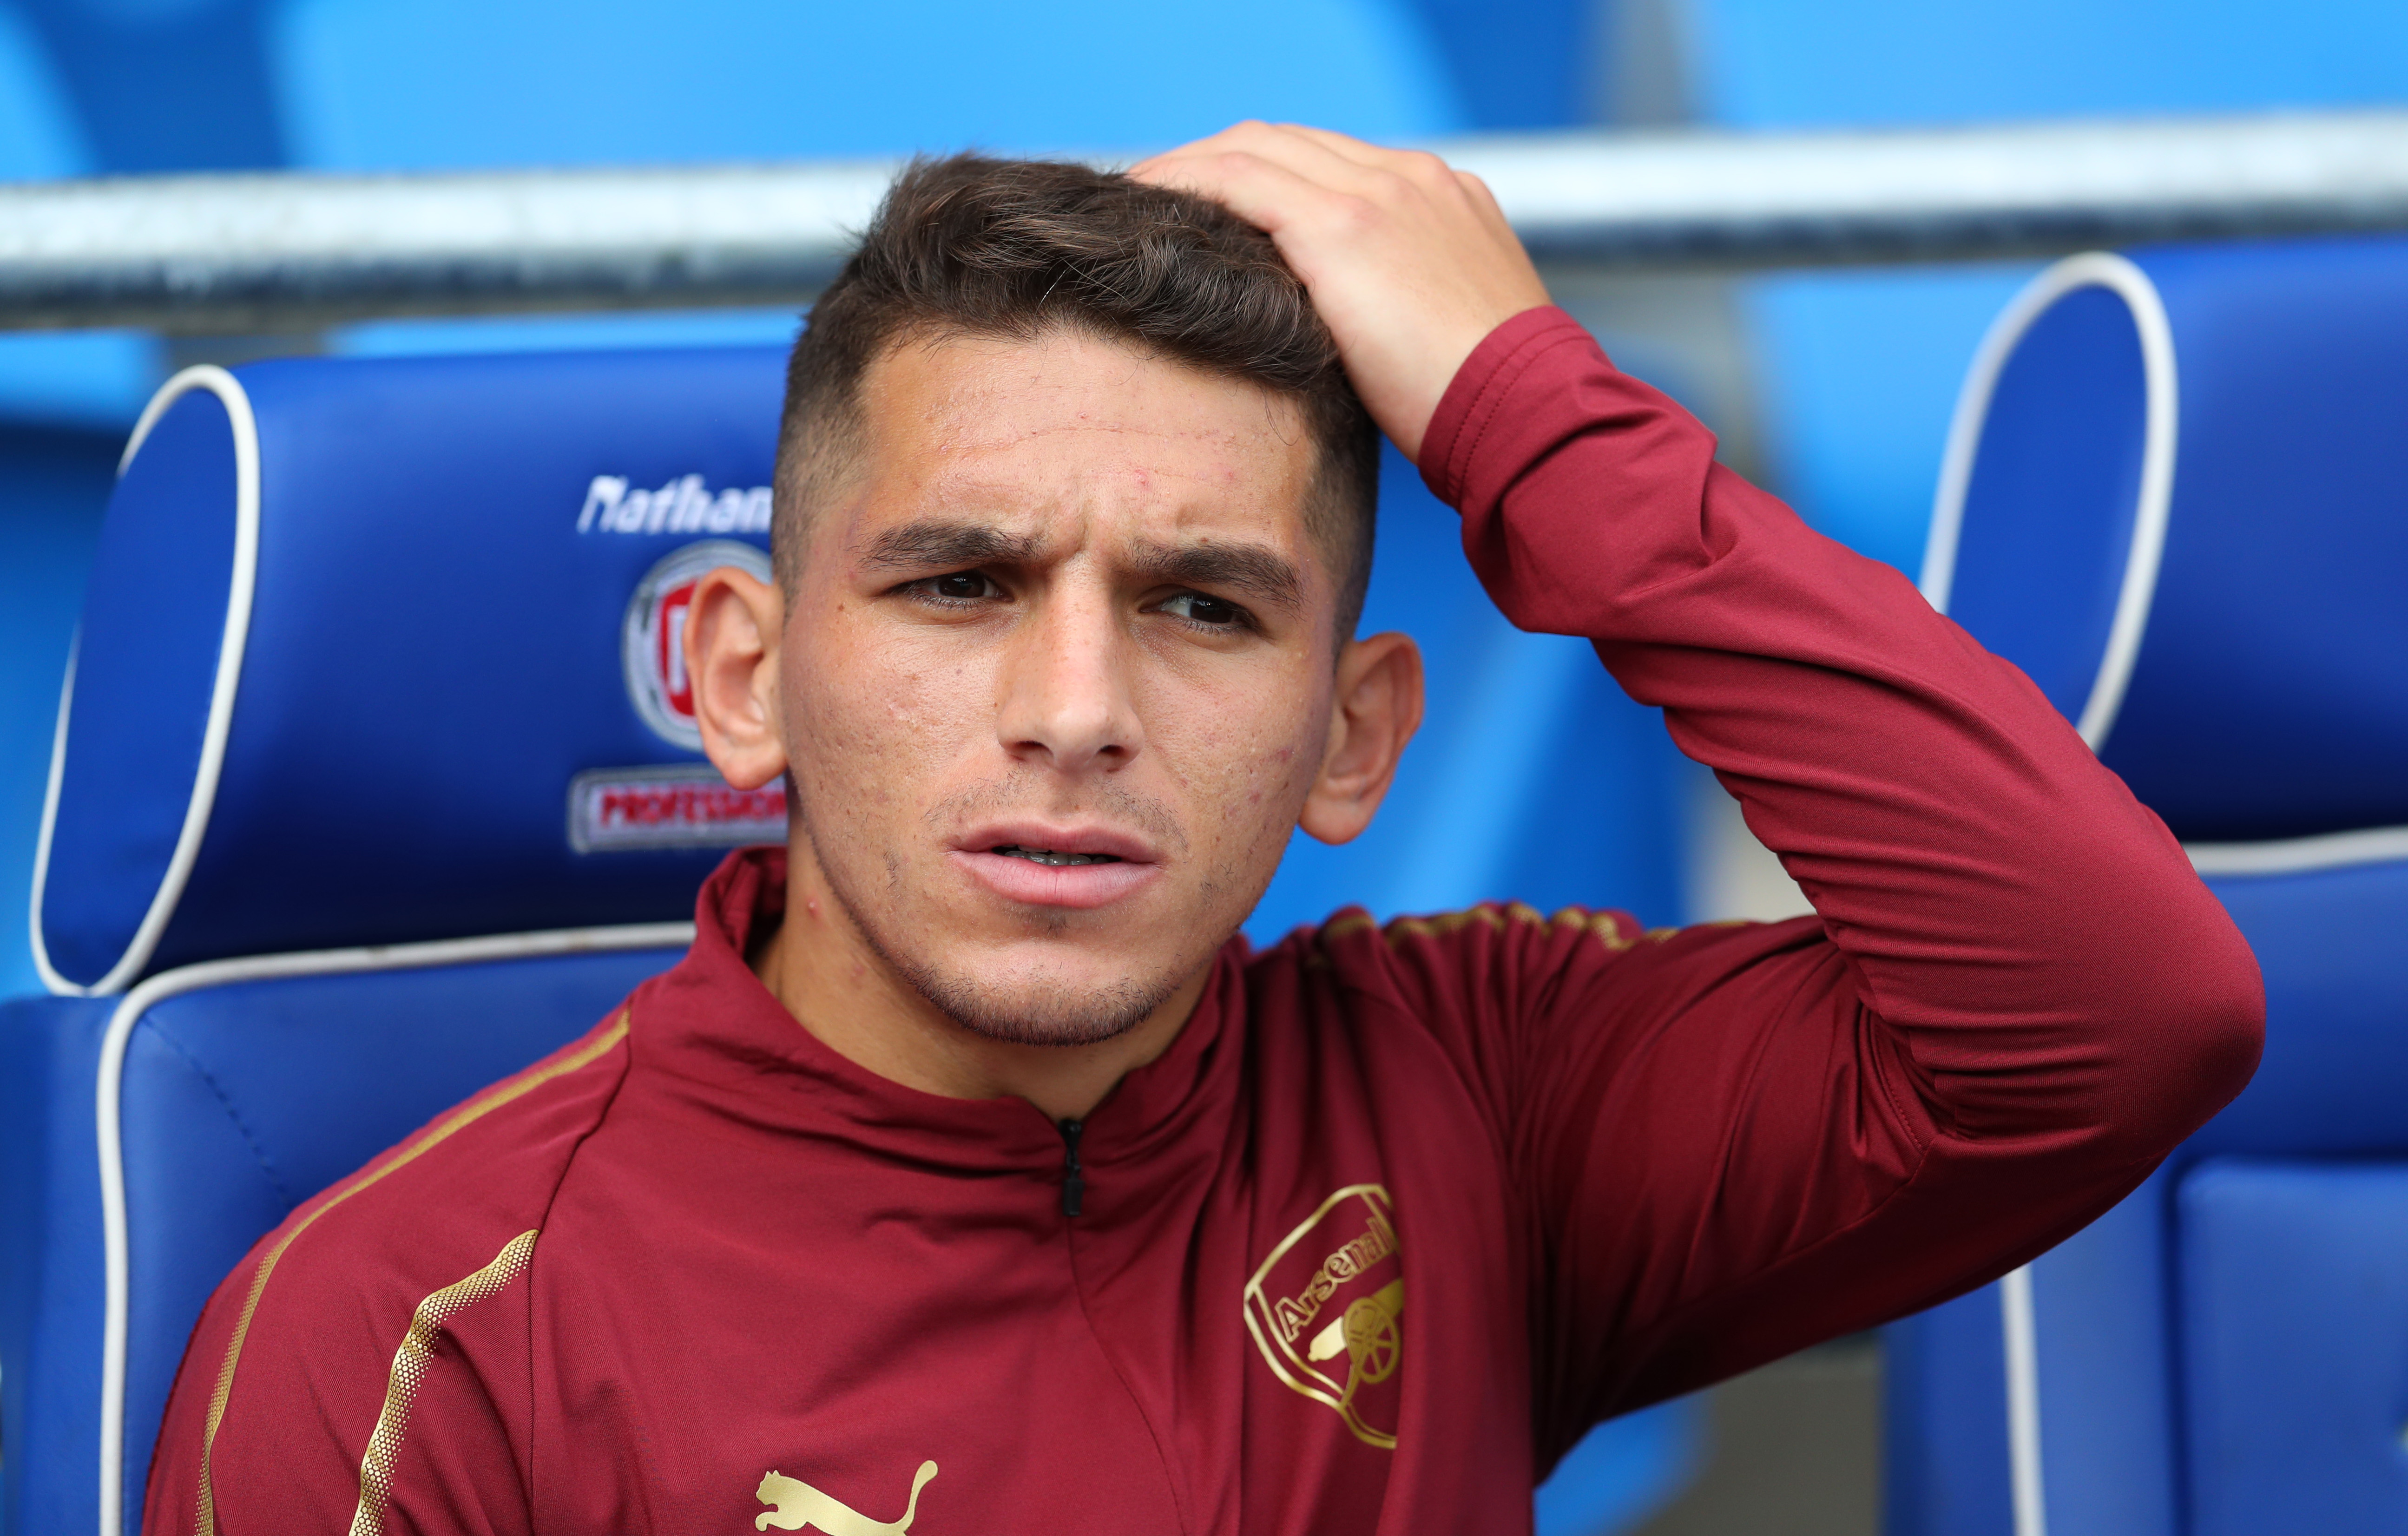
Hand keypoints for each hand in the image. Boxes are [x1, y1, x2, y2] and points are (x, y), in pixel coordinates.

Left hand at [1129, 122, 1549, 465]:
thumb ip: (1394, 314)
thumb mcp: (1445, 339)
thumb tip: (1330, 344)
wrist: (1530, 415)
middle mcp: (1413, 179)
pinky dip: (1188, 184)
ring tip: (1141, 204)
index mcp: (1442, 199)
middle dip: (1219, 165)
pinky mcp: (1346, 227)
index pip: (1332, 165)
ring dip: (1191, 169)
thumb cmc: (1488, 409)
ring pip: (1257, 149)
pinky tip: (1149, 209)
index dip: (1266, 183)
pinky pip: (1239, 180)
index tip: (1218, 219)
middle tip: (1162, 203)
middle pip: (1289, 144)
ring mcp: (1382, 193)